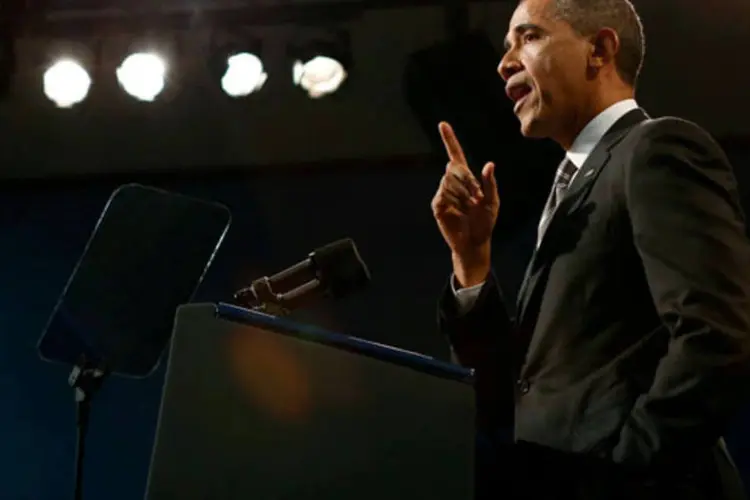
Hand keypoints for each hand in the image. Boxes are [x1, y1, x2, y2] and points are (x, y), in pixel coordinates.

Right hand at [431, 122, 498, 286]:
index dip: (450, 140)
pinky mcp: (437, 205)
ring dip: (463, 194)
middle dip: (467, 181)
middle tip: (476, 198)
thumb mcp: (493, 202)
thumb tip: (489, 164)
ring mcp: (443, 194)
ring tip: (469, 208)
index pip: (455, 156)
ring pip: (449, 181)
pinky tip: (460, 212)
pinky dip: (455, 201)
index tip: (443, 124)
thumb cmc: (485, 223)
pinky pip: (444, 194)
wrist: (474, 242)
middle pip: (454, 169)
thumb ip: (490, 183)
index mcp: (466, 180)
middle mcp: (451, 184)